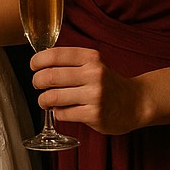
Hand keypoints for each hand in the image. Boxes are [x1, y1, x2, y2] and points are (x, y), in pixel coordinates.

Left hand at [30, 46, 145, 134]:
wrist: (136, 103)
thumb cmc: (108, 82)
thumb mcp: (94, 63)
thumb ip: (71, 60)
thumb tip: (39, 61)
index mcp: (91, 57)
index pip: (54, 55)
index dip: (37, 61)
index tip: (33, 66)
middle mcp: (93, 74)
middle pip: (49, 76)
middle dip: (36, 81)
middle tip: (37, 85)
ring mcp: (94, 95)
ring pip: (53, 97)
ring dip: (43, 100)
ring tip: (45, 101)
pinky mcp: (94, 115)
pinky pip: (63, 114)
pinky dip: (57, 113)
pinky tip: (63, 111)